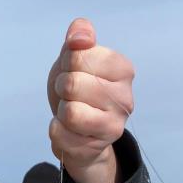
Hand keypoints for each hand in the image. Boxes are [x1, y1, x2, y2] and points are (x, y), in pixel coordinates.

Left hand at [47, 18, 133, 182]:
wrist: (80, 131)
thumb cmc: (79, 89)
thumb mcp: (76, 58)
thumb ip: (79, 37)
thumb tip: (79, 35)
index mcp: (123, 70)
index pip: (79, 56)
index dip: (67, 63)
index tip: (75, 71)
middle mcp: (125, 99)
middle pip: (72, 84)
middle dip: (62, 88)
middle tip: (71, 94)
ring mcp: (114, 126)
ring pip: (70, 112)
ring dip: (61, 110)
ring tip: (71, 111)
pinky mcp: (97, 147)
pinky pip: (60, 134)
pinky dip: (57, 130)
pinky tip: (70, 130)